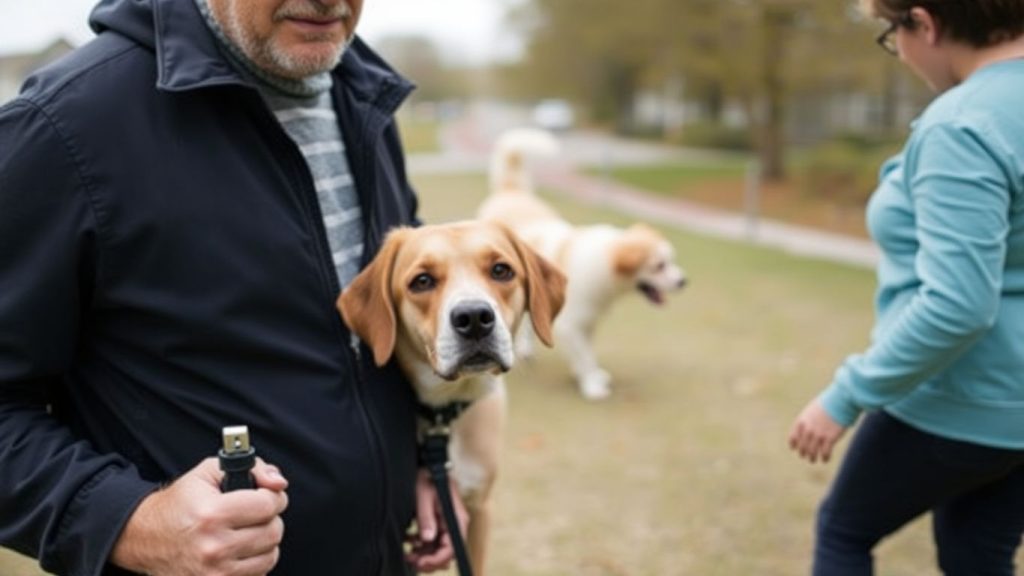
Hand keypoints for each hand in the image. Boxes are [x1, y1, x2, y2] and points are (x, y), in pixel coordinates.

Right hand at [111, 457, 287, 575]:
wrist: (145, 537)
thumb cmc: (181, 503)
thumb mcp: (209, 472)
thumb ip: (252, 468)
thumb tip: (279, 482)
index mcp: (212, 514)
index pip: (268, 505)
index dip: (273, 496)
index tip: (266, 494)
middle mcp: (214, 547)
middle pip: (273, 532)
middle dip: (270, 518)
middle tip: (255, 513)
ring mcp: (215, 573)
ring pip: (270, 556)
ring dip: (264, 542)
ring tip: (246, 531)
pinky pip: (257, 575)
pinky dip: (254, 562)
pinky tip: (238, 551)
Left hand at [405, 468, 468, 572]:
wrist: (428, 464)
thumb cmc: (427, 476)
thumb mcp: (423, 495)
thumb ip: (426, 517)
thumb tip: (427, 539)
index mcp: (457, 519)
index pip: (452, 549)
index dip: (436, 560)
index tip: (419, 562)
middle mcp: (456, 524)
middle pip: (446, 554)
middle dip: (428, 560)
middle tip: (409, 558)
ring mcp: (448, 525)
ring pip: (439, 550)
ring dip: (424, 554)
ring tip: (407, 551)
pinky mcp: (440, 524)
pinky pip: (433, 542)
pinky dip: (421, 546)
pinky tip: (409, 540)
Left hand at [789, 398, 847, 463]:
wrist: (839, 401)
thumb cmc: (827, 404)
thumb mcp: (811, 410)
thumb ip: (807, 420)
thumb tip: (806, 429)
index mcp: (801, 421)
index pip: (793, 437)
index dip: (794, 445)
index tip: (795, 448)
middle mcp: (808, 430)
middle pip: (802, 447)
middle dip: (803, 453)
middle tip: (806, 456)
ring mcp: (818, 435)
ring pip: (812, 452)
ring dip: (812, 458)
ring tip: (813, 460)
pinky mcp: (829, 438)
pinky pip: (825, 453)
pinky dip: (824, 458)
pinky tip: (825, 459)